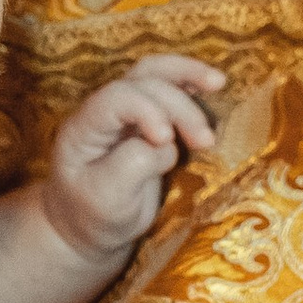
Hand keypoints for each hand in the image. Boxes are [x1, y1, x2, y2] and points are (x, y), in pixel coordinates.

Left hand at [41, 53, 224, 257]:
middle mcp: (103, 111)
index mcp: (84, 128)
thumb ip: (133, 165)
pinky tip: (213, 85)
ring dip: (188, 76)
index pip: (116, 98)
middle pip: (143, 83)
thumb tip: (165, 144)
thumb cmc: (93, 215)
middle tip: (206, 141)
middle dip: (179, 106)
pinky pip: (168, 88)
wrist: (90, 228)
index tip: (166, 140)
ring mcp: (125, 112)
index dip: (147, 109)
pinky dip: (191, 83)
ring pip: (155, 74)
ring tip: (219, 84)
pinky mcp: (147, 119)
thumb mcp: (107, 200)